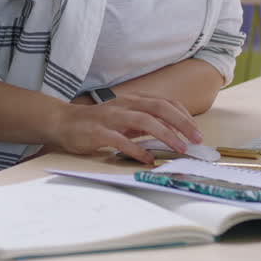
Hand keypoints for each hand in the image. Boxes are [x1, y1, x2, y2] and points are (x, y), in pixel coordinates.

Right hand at [49, 94, 201, 164]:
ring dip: (165, 134)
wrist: (64, 122)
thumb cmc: (98, 122)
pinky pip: (121, 140)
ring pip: (144, 121)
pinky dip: (136, 150)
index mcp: (133, 100)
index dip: (184, 116)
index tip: (196, 132)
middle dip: (182, 123)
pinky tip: (147, 159)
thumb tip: (171, 134)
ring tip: (179, 148)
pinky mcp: (99, 132)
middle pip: (159, 108)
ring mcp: (111, 118)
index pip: (165, 103)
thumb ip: (145, 123)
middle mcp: (125, 105)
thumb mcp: (125, 119)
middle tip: (196, 140)